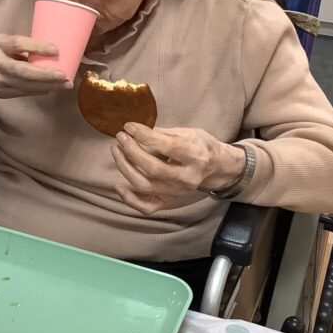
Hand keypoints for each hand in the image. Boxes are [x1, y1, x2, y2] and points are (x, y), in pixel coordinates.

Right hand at [0, 34, 69, 104]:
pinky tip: (51, 88)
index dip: (36, 47)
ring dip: (48, 86)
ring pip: (27, 86)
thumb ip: (18, 43)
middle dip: (47, 76)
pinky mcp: (4, 94)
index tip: (55, 49)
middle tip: (66, 76)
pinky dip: (39, 91)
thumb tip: (43, 47)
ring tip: (65, 84)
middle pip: (25, 73)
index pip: (16, 46)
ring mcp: (0, 84)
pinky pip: (24, 92)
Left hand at [111, 123, 246, 214]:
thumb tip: (137, 129)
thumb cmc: (201, 147)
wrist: (216, 169)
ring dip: (125, 167)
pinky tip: (118, 186)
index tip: (129, 126)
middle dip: (132, 151)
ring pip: (145, 185)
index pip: (167, 146)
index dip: (144, 135)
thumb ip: (164, 133)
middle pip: (153, 168)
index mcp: (196, 157)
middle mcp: (187, 178)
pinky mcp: (168, 202)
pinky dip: (129, 199)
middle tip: (121, 137)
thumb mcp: (189, 133)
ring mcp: (177, 193)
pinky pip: (146, 207)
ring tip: (116, 150)